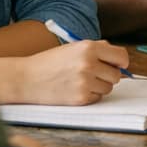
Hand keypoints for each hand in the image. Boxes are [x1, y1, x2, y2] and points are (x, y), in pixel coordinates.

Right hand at [0, 40, 127, 105]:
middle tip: (93, 74)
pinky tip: (74, 89)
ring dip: (99, 86)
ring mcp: (85, 82)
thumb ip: (98, 49)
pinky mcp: (80, 98)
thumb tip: (121, 59)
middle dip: (108, 75)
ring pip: (108, 88)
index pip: (121, 56)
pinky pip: (97, 98)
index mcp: (89, 47)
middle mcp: (89, 63)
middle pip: (116, 75)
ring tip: (81, 81)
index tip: (118, 65)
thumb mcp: (74, 47)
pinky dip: (90, 96)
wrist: (25, 79)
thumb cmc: (50, 62)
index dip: (121, 62)